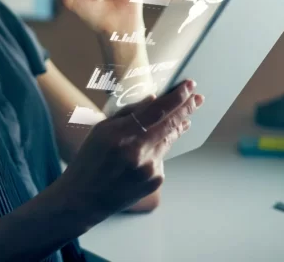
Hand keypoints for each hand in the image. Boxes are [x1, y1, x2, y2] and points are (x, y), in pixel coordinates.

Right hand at [55, 80, 203, 224]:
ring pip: (168, 141)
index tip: (188, 86)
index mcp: (122, 134)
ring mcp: (149, 168)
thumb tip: (154, 100)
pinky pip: (161, 159)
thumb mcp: (101, 130)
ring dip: (177, 128)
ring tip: (185, 119)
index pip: (157, 110)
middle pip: (170, 124)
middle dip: (187, 108)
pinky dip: (157, 152)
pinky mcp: (155, 181)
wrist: (84, 198)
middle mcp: (138, 151)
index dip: (176, 97)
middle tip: (198, 98)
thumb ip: (128, 114)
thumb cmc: (90, 160)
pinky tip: (146, 154)